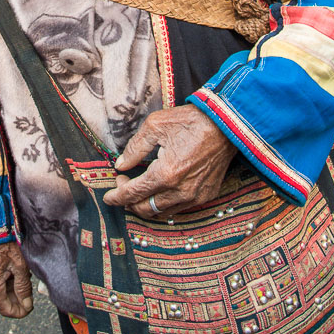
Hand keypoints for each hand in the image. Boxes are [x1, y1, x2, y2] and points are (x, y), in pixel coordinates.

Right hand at [0, 243, 33, 318]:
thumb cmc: (7, 244)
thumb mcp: (20, 267)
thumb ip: (24, 288)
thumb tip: (27, 305)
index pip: (5, 309)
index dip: (19, 312)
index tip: (30, 308)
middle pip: (2, 301)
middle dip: (18, 301)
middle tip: (31, 296)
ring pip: (1, 292)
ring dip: (14, 291)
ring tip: (27, 281)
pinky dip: (9, 283)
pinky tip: (19, 274)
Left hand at [103, 103, 235, 218]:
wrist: (226, 125)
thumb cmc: (190, 121)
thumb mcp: (155, 126)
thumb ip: (135, 148)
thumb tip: (121, 164)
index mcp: (165, 174)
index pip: (133, 194)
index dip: (117, 196)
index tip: (108, 196)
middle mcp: (180, 191)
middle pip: (145, 209)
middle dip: (128, 201)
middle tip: (123, 185)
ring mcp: (195, 196)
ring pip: (161, 212)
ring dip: (145, 204)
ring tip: (138, 189)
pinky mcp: (206, 196)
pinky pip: (179, 208)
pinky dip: (164, 203)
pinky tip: (159, 191)